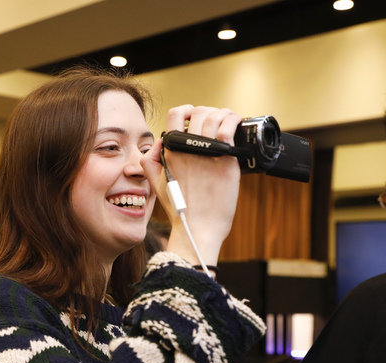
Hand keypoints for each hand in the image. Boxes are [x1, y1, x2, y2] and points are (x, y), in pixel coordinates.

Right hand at [141, 105, 241, 265]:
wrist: (197, 229)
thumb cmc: (181, 210)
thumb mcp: (155, 184)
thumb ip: (150, 160)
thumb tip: (160, 141)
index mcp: (171, 152)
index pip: (175, 114)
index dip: (187, 110)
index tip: (195, 117)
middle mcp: (187, 150)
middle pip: (200, 112)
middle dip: (209, 112)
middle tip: (216, 123)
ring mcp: (206, 154)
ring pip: (215, 116)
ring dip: (224, 114)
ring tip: (228, 122)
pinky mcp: (225, 163)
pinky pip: (229, 131)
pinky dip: (233, 122)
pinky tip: (236, 127)